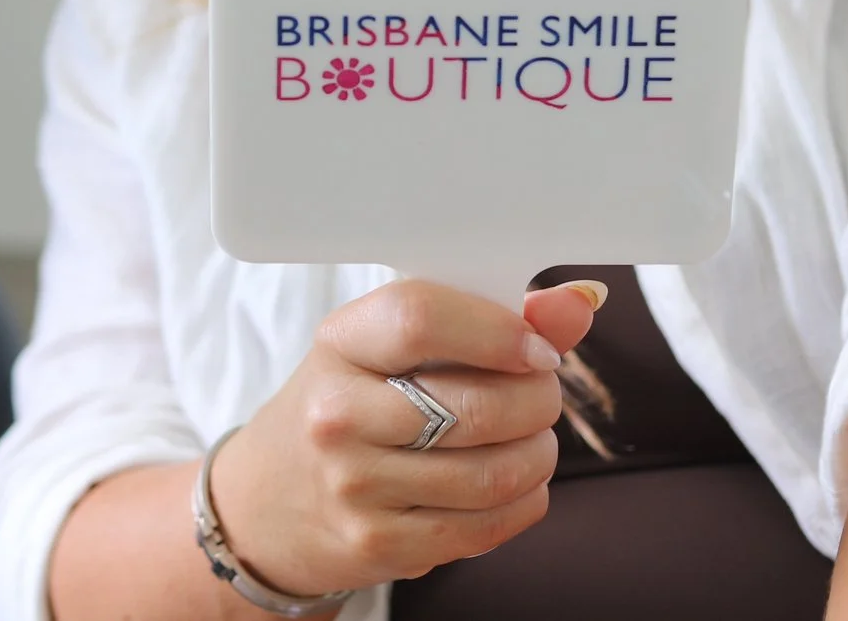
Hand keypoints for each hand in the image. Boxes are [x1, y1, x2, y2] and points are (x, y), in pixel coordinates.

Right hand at [205, 279, 602, 597]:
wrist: (272, 498)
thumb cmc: (348, 404)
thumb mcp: (389, 348)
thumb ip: (485, 320)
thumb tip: (575, 304)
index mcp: (339, 343)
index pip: (419, 318)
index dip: (498, 330)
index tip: (535, 347)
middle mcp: (337, 415)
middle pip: (476, 407)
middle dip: (537, 398)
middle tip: (539, 391)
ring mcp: (356, 486)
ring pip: (495, 473)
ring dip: (539, 453)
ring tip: (530, 437)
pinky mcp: (382, 544)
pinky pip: (488, 526)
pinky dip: (525, 500)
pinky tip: (514, 482)